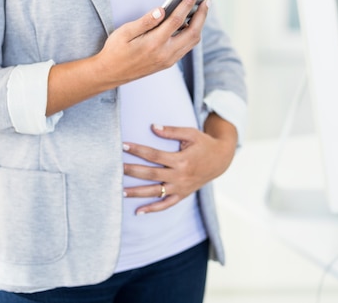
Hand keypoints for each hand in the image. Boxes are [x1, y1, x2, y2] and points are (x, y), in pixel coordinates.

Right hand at [46, 0, 208, 114]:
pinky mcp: (168, 63)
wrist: (111, 74)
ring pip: (192, 41)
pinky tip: (190, 22)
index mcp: (153, 44)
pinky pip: (186, 47)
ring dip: (199, 25)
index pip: (176, 20)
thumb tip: (161, 10)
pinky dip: (192, 33)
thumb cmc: (115, 50)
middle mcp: (165, 54)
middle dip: (202, 15)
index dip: (187, 4)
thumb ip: (145, 21)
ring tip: (201, 9)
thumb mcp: (125, 33)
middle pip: (192, 32)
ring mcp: (169, 60)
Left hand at [123, 113, 237, 214]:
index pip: (154, 155)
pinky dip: (153, 209)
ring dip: (138, 193)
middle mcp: (180, 176)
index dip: (138, 150)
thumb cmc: (204, 144)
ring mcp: (181, 187)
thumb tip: (153, 127)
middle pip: (151, 175)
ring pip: (155, 192)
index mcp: (181, 160)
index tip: (124, 146)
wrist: (221, 160)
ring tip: (121, 191)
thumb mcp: (191, 133)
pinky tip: (138, 211)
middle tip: (116, 167)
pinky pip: (166, 205)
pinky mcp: (182, 194)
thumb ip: (171, 131)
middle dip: (132, 171)